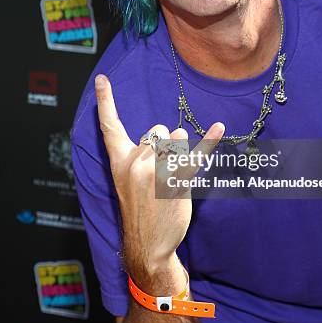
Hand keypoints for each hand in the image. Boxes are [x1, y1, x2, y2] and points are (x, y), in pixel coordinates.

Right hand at [95, 73, 224, 283]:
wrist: (147, 244)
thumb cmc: (139, 210)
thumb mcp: (128, 181)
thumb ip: (143, 153)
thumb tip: (175, 133)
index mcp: (120, 162)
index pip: (109, 126)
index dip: (105, 100)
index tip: (102, 78)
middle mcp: (136, 162)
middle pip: (158, 130)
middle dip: (164, 142)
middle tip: (160, 170)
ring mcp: (157, 171)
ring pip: (177, 139)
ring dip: (180, 151)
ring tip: (171, 177)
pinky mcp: (179, 179)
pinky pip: (197, 154)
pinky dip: (210, 140)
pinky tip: (220, 127)